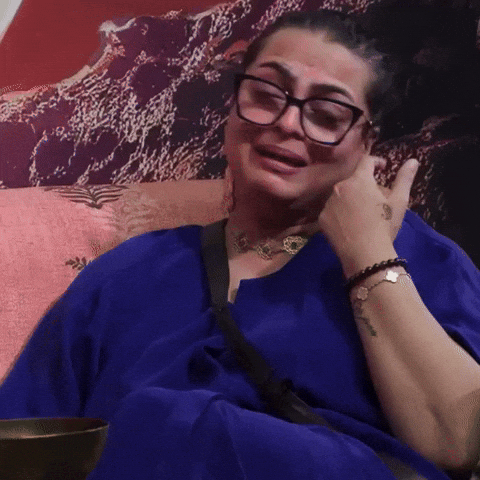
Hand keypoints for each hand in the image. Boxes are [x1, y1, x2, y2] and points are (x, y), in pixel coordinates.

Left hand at [317, 154, 418, 271]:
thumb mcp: (399, 201)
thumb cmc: (385, 226)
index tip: (383, 168)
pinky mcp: (322, 219)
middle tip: (376, 199)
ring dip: (351, 199)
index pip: (366, 161)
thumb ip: (405, 178)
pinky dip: (341, 213)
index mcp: (359, 180)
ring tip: (362, 214)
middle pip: (353, 181)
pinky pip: (332, 210)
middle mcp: (339, 188)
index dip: (376, 162)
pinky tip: (350, 224)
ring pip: (341, 196)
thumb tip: (413, 160)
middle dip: (365, 185)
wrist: (365, 254)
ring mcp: (328, 203)